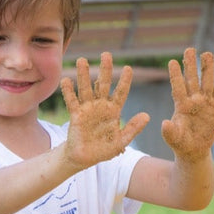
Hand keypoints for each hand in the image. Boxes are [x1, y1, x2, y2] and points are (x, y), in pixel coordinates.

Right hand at [59, 53, 149, 168]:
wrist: (85, 158)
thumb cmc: (104, 149)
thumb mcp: (121, 141)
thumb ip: (133, 128)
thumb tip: (147, 115)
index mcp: (113, 110)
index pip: (120, 92)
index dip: (124, 81)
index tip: (128, 68)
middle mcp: (100, 106)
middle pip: (103, 85)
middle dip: (105, 70)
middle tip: (106, 54)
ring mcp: (87, 109)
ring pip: (86, 89)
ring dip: (84, 75)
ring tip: (83, 60)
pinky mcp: (76, 116)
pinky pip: (72, 102)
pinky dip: (69, 92)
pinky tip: (66, 80)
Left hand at [161, 48, 213, 162]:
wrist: (194, 149)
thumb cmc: (181, 143)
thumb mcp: (174, 139)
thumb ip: (169, 132)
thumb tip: (164, 124)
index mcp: (181, 105)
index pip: (178, 87)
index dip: (176, 75)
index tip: (172, 62)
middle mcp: (193, 100)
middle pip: (192, 80)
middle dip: (191, 65)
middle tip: (189, 49)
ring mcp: (206, 103)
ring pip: (207, 83)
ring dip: (208, 69)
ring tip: (207, 54)